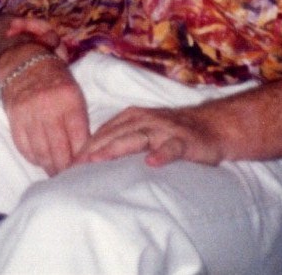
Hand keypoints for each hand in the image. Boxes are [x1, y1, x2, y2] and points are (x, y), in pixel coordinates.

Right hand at [0, 52, 87, 175]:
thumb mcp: (74, 89)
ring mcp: (29, 113)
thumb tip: (89, 149)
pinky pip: (24, 146)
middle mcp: (49, 107)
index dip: (83, 158)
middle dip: (66, 169)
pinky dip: (33, 157)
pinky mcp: (14, 118)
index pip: (80, 139)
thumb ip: (80, 117)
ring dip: (49, 167)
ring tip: (55, 173)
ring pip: (42, 152)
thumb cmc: (55, 77)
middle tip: (71, 178)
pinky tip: (40, 160)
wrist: (23, 59)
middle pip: (60, 150)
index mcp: (69, 98)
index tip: (86, 169)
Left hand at [73, 104, 226, 167]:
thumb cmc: (171, 132)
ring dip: (117, 146)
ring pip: (138, 137)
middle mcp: (146, 120)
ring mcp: (165, 129)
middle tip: (76, 165)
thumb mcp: (144, 132)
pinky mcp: (185, 141)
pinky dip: (162, 154)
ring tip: (100, 159)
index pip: (104, 132)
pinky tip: (152, 163)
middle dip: (94, 148)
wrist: (212, 125)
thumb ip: (122, 140)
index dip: (86, 146)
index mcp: (133, 117)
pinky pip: (172, 148)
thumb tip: (92, 159)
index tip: (69, 164)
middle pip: (115, 133)